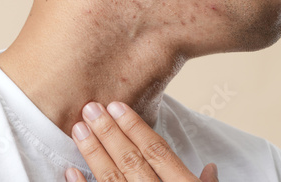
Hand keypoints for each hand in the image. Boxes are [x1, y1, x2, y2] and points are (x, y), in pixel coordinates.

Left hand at [65, 101, 218, 181]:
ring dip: (95, 153)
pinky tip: (70, 171)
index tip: (118, 107)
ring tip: (80, 129)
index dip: (136, 127)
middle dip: (110, 133)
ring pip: (113, 179)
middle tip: (91, 108)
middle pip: (132, 160)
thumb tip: (210, 168)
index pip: (157, 151)